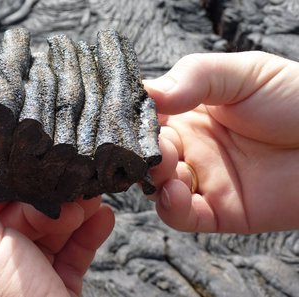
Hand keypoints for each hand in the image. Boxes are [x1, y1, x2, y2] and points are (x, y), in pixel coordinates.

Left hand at [0, 109, 114, 296]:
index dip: (17, 165)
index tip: (44, 143)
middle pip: (26, 204)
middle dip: (56, 186)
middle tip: (83, 168)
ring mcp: (25, 274)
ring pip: (55, 227)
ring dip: (78, 206)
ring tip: (98, 189)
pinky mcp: (54, 289)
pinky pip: (73, 253)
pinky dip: (90, 233)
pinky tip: (103, 216)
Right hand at [145, 51, 298, 232]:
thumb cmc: (296, 99)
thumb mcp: (243, 73)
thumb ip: (194, 77)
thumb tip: (147, 92)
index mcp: (192, 113)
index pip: (149, 118)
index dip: (134, 120)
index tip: (127, 119)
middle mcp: (193, 148)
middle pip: (148, 155)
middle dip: (141, 152)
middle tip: (149, 146)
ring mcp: (205, 180)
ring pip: (159, 187)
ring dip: (155, 179)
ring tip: (167, 166)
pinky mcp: (220, 211)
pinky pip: (183, 216)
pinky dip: (171, 208)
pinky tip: (175, 192)